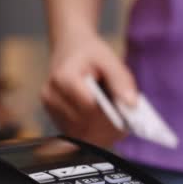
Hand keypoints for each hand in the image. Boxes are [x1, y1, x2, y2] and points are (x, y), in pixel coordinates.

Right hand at [41, 32, 137, 146]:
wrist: (70, 50)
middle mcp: (52, 95)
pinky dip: (93, 134)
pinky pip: (76, 134)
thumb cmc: (91, 55)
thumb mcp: (109, 60)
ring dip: (101, 133)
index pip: (89, 107)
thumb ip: (120, 80)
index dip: (109, 114)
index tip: (127, 119)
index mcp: (63, 78)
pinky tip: (107, 129)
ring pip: (80, 133)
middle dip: (107, 127)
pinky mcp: (54, 117)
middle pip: (84, 122)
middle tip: (127, 129)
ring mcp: (50, 108)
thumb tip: (131, 104)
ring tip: (119, 129)